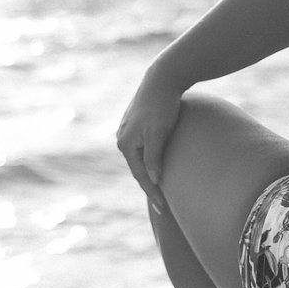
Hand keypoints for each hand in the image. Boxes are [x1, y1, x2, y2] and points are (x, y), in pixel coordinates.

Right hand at [115, 66, 184, 211]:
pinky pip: (142, 147)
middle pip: (138, 169)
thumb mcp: (159, 134)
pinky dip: (150, 159)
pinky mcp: (136, 123)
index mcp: (126, 144)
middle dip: (149, 186)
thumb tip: (153, 180)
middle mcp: (122, 138)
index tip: (165, 208)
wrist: (163, 78)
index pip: (141, 176)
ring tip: (160, 187)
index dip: (153, 193)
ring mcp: (128, 130)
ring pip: (140, 158)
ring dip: (149, 172)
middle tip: (163, 205)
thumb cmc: (162, 106)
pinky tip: (158, 163)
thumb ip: (154, 158)